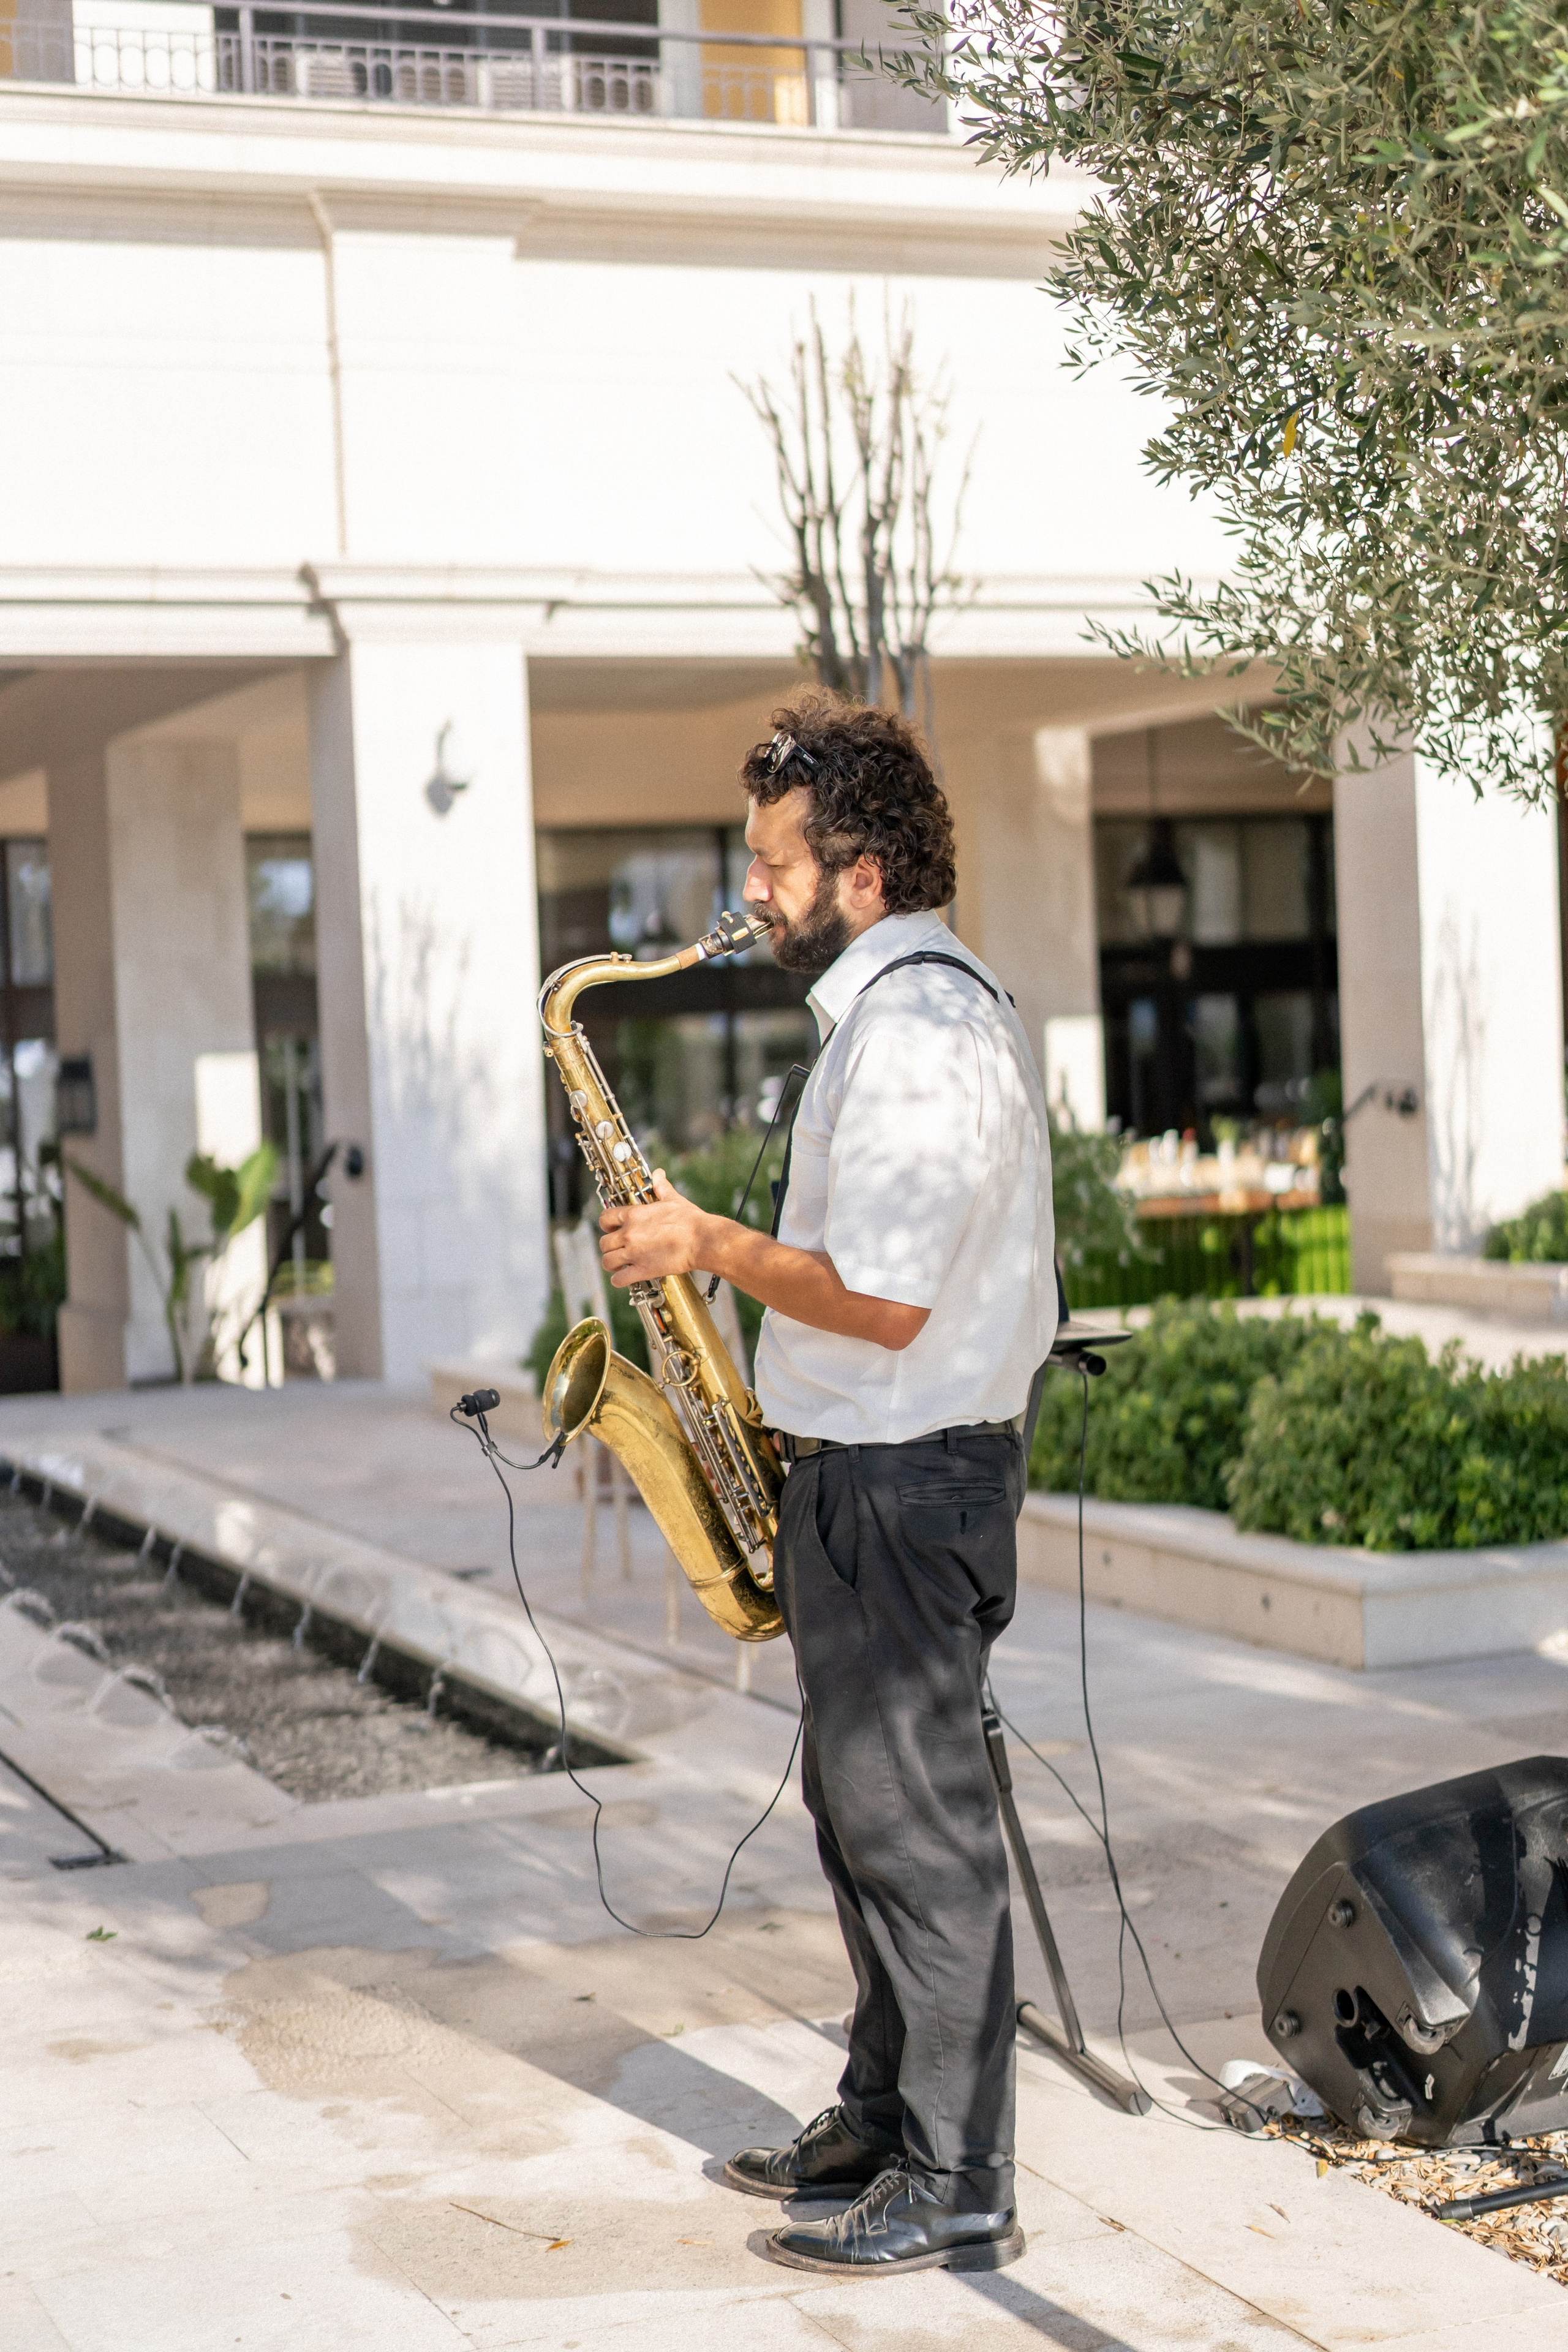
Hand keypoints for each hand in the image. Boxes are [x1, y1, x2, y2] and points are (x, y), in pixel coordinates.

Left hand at [599, 1172, 717, 1287]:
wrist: (702, 1240)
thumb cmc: (690, 1220)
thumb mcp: (673, 1199)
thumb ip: (661, 1187)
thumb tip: (658, 1174)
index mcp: (634, 1215)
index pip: (605, 1219)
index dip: (606, 1225)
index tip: (612, 1229)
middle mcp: (630, 1234)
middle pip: (603, 1243)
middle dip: (609, 1246)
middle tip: (617, 1248)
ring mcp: (634, 1253)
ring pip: (607, 1261)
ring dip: (612, 1263)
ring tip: (619, 1264)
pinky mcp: (643, 1270)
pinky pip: (620, 1280)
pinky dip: (619, 1280)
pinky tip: (624, 1278)